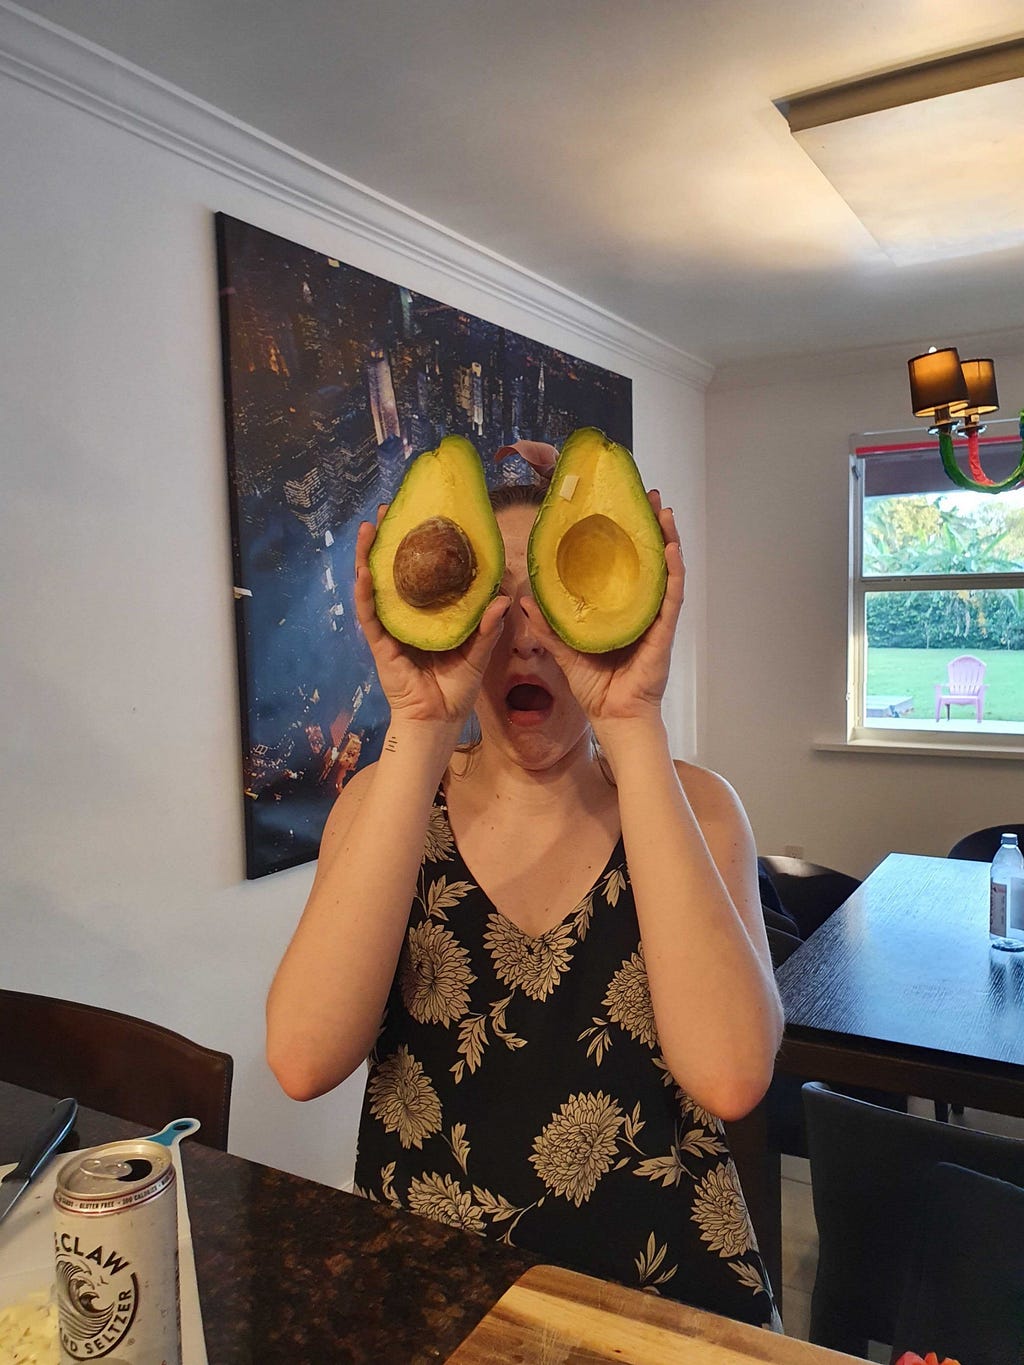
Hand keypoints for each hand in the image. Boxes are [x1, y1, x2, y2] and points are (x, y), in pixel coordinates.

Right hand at [355, 514, 509, 726]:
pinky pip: (370, 616)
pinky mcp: (380, 645)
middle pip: (392, 572)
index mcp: (428, 615)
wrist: (438, 722)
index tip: (423, 516)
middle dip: (387, 541)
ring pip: (375, 587)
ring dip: (368, 557)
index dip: (417, 546)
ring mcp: (390, 629)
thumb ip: (488, 627)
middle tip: (388, 509)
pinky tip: (364, 572)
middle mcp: (405, 617)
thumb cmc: (457, 689)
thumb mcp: (478, 653)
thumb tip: (504, 598)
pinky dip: (366, 594)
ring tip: (369, 529)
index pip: (419, 573)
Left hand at [519, 492, 683, 723]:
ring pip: (666, 571)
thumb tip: (522, 599)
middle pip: (649, 560)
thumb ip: (547, 625)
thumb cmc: (596, 687)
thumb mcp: (565, 650)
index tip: (618, 507)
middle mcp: (642, 609)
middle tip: (647, 496)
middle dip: (651, 527)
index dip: (624, 536)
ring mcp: (655, 619)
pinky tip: (670, 550)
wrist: (614, 718)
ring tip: (663, 511)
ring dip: (667, 540)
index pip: (625, 566)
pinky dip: (672, 573)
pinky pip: (670, 597)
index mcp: (620, 610)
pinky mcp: (663, 633)